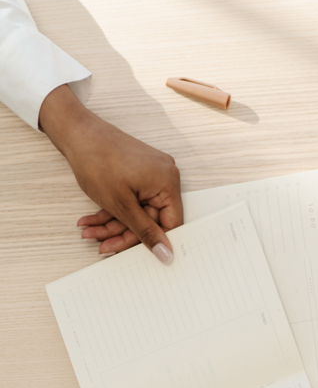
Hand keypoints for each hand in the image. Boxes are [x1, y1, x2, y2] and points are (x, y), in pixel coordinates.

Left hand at [38, 84, 181, 261]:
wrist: (76, 132)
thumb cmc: (97, 160)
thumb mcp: (121, 205)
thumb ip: (145, 232)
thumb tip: (165, 253)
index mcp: (168, 183)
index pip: (170, 223)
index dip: (153, 241)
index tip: (136, 255)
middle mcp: (165, 177)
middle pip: (150, 218)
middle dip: (121, 232)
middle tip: (102, 244)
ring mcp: (152, 174)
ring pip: (137, 210)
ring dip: (112, 223)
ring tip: (90, 230)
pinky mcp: (139, 173)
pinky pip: (131, 199)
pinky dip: (112, 210)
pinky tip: (92, 218)